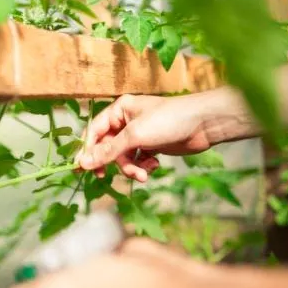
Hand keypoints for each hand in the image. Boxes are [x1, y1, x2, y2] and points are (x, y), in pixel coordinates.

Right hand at [76, 92, 226, 181]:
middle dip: (114, 162)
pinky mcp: (151, 146)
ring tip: (143, 174)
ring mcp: (140, 134)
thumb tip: (83, 163)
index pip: (95, 131)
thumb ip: (108, 151)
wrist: (204, 124)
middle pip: (108, 147)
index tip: (83, 168)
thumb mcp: (134, 136)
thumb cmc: (169, 121)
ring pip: (124, 157)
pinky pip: (138, 160)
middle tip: (105, 177)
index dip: (88, 150)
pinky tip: (154, 166)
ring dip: (131, 168)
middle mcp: (127, 121)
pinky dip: (143, 166)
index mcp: (119, 110)